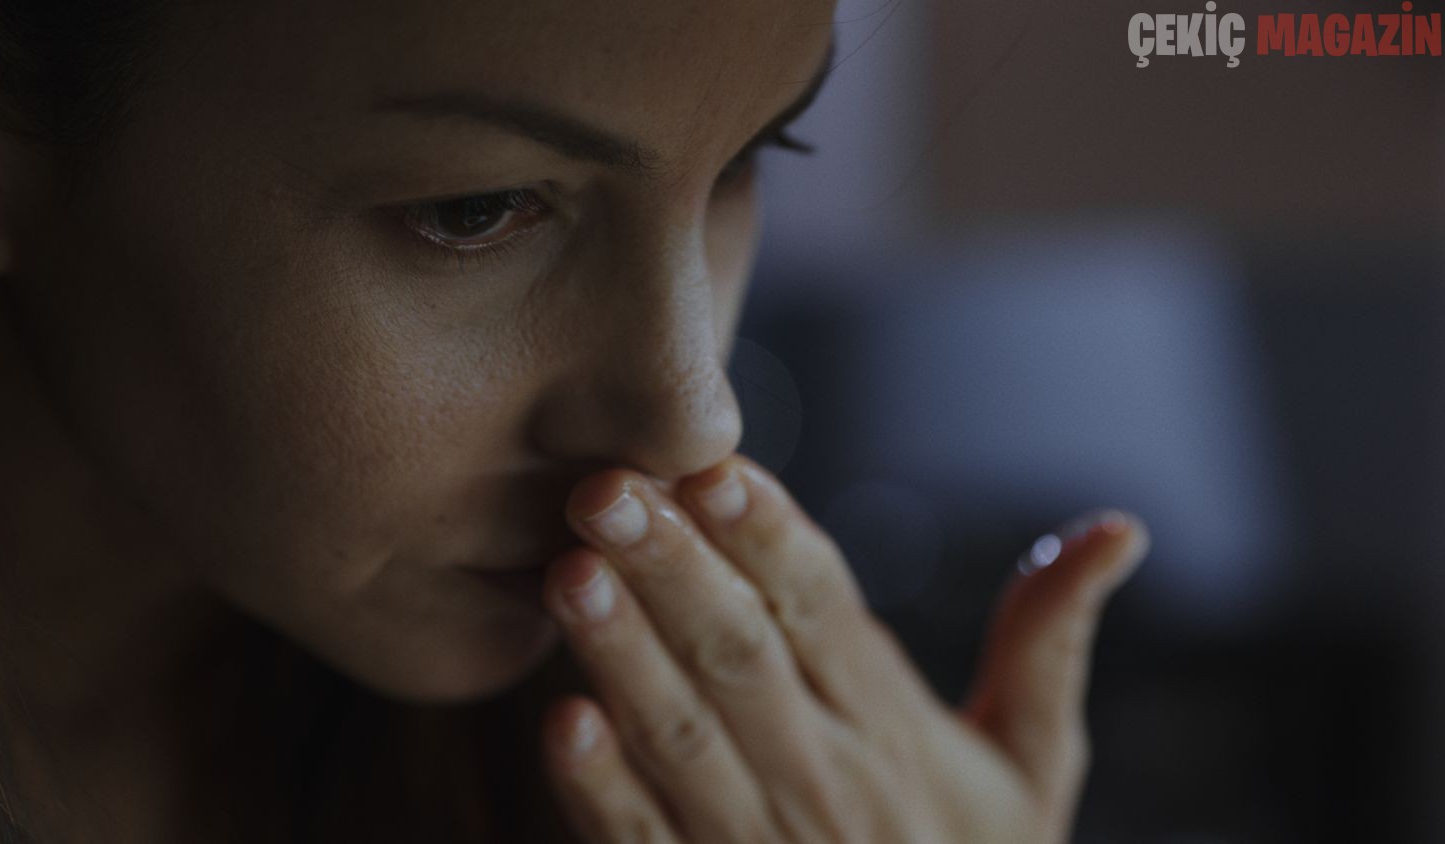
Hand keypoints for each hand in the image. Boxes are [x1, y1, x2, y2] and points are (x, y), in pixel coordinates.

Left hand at [538, 453, 1148, 842]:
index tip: (715, 469)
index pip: (826, 612)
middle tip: (605, 491)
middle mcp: (828, 778)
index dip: (770, 538)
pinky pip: (646, 843)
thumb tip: (1122, 526)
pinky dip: (603, 791)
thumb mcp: (1028, 762)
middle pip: (743, 659)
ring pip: (687, 739)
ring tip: (570, 575)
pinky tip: (560, 724)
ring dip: (625, 657)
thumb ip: (1049, 641)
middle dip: (674, 571)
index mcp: (894, 725)